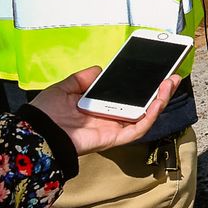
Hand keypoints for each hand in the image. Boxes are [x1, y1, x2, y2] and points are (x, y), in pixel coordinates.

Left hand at [29, 67, 179, 155]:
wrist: (36, 133)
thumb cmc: (46, 113)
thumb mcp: (64, 88)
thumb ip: (81, 79)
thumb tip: (99, 69)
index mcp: (98, 107)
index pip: (126, 96)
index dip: (141, 85)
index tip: (153, 71)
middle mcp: (109, 118)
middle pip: (142, 105)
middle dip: (159, 91)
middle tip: (172, 75)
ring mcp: (114, 128)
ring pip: (145, 116)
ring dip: (161, 100)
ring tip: (170, 82)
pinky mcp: (115, 138)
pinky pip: (138, 128)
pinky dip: (151, 115)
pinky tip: (158, 100)